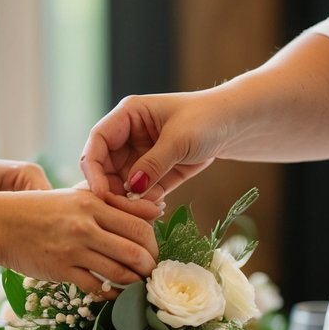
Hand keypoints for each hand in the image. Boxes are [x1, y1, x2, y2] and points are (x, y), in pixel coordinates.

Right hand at [0, 188, 158, 292]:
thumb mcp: (78, 198)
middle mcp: (85, 226)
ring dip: (134, 283)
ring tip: (136, 285)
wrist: (0, 224)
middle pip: (135, 251)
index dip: (153, 243)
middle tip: (149, 273)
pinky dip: (110, 294)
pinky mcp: (61, 270)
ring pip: (119, 273)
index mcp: (93, 203)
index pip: (139, 225)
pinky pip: (96, 288)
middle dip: (148, 267)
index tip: (153, 252)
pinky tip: (113, 294)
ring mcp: (73, 250)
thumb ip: (115, 204)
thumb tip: (156, 211)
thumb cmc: (41, 210)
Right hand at [79, 90, 229, 201]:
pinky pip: (141, 194)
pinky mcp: (154, 174)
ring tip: (147, 212)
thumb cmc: (207, 118)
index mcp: (127, 116)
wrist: (235, 124)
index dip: (93, 168)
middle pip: (104, 168)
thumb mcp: (179, 139)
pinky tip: (156, 211)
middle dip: (111, 190)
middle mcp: (128, 137)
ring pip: (121, 184)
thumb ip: (154, 163)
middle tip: (124, 210)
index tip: (99, 192)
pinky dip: (144, 205)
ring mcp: (139, 157)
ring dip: (128, 202)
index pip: (98, 142)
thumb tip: (132, 188)